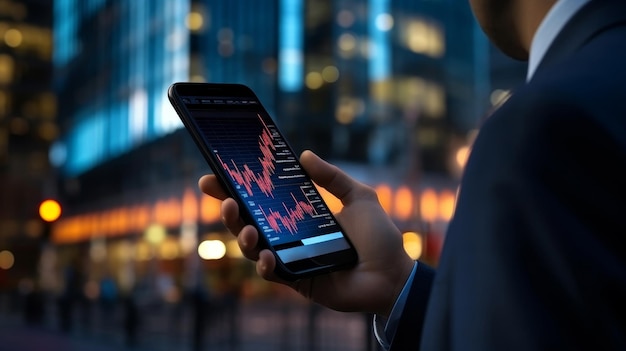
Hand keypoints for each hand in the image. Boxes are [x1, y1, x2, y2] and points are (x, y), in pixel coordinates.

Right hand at [199, 150, 413, 316]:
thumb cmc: (379, 237)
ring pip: (252, 249)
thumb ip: (332, 177)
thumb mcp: (358, 197)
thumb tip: (303, 155)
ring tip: (246, 228)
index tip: (215, 176)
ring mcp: (291, 259)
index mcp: (300, 215)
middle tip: (226, 200)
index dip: (236, 189)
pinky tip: (266, 256)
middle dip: (230, 212)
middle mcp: (290, 236)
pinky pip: (271, 274)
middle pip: (248, 222)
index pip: (262, 200)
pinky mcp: (296, 280)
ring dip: (242, 238)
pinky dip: (263, 265)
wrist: (393, 274)